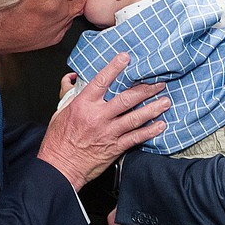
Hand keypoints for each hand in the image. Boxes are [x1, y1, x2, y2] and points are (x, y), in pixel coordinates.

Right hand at [37, 52, 168, 189]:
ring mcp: (108, 132)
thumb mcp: (59, 112)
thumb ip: (67, 93)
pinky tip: (160, 125)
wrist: (60, 167)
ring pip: (135, 117)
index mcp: (83, 105)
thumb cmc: (58, 141)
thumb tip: (71, 78)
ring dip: (153, 108)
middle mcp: (98, 117)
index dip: (114, 68)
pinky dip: (150, 131)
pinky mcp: (115, 147)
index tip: (126, 57)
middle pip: (126, 99)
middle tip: (159, 82)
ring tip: (165, 101)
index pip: (101, 81)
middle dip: (145, 89)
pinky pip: (136, 137)